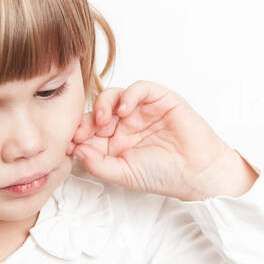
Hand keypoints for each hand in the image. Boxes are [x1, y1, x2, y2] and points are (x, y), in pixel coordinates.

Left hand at [69, 81, 235, 199]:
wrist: (197, 174)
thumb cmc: (163, 175)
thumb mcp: (123, 174)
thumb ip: (98, 164)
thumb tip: (75, 151)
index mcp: (113, 141)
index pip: (87, 131)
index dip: (76, 134)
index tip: (67, 144)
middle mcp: (124, 123)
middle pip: (97, 111)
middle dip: (85, 120)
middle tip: (80, 132)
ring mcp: (141, 110)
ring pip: (114, 96)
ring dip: (103, 104)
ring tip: (102, 120)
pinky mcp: (160, 99)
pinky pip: (140, 88)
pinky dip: (129, 94)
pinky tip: (124, 110)